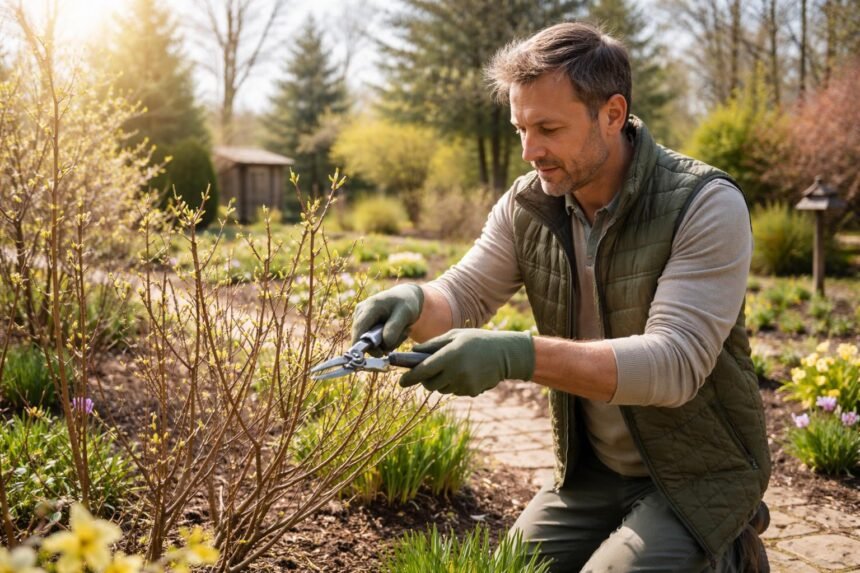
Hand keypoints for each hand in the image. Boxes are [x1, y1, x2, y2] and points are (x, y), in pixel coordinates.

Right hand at [351, 284, 423, 355]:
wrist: (405, 297)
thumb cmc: (406, 303)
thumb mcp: (406, 313)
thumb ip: (394, 328)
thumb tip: (384, 344)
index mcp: (370, 306)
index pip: (359, 328)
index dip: (362, 345)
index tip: (379, 354)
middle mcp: (361, 311)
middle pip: (362, 338)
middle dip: (382, 344)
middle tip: (402, 336)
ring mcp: (360, 318)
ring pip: (368, 341)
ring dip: (385, 343)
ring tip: (401, 332)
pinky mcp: (364, 324)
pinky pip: (371, 340)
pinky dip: (384, 341)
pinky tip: (395, 333)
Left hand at [398, 329, 533, 396]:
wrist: (505, 354)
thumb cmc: (476, 340)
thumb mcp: (454, 335)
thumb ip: (433, 345)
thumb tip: (413, 353)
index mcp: (450, 355)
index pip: (423, 371)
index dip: (410, 377)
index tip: (401, 382)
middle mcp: (456, 372)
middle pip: (430, 384)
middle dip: (426, 379)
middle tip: (429, 370)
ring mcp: (464, 384)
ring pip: (442, 389)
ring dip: (441, 381)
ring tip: (452, 367)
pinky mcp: (472, 391)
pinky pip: (455, 391)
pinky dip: (455, 384)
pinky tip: (466, 372)